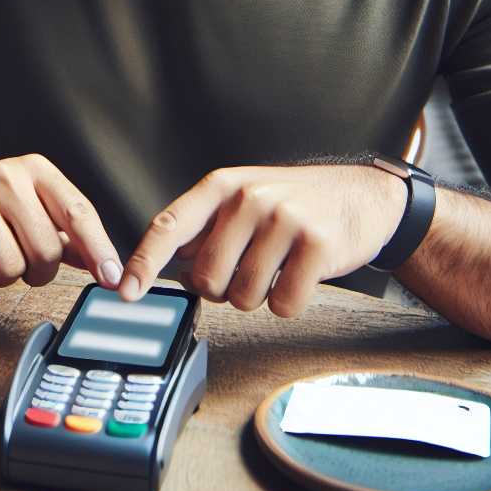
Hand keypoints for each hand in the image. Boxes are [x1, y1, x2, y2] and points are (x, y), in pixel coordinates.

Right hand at [0, 154, 123, 290]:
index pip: (78, 212)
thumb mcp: (33, 209)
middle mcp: (4, 175)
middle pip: (45, 252)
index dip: (99, 250)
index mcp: (35, 169)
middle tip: (21, 260)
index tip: (113, 280)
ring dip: (3, 276)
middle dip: (37, 272)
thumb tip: (111, 268)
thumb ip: (70, 236)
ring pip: (9, 269)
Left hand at [120, 164, 408, 316]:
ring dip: (259, 296)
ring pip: (244, 296)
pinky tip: (304, 276)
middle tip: (250, 270)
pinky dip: (290, 302)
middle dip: (223, 289)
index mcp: (222, 186)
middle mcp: (249, 198)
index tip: (125, 292)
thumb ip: (206, 228)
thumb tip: (167, 267)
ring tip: (280, 267)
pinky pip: (283, 304)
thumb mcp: (245, 200)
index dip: (143, 263)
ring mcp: (285, 220)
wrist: (365, 197)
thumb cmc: (297, 204)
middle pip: (207, 278)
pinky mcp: (318, 246)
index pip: (169, 226)